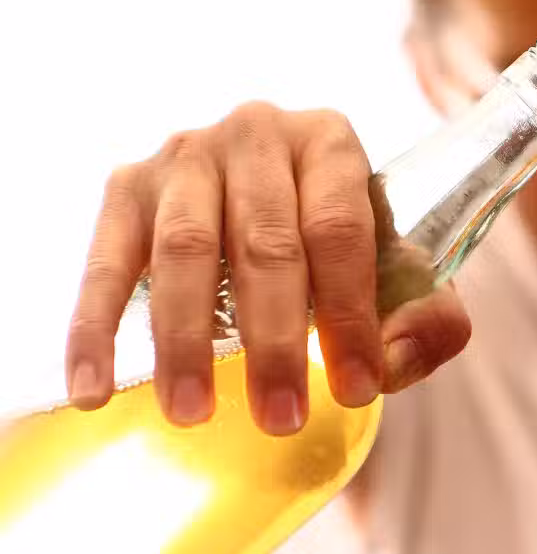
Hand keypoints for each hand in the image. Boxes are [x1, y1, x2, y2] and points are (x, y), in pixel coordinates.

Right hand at [66, 102, 470, 434]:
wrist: (276, 188)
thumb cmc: (341, 238)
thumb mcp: (400, 268)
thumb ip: (427, 318)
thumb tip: (392, 365)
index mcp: (330, 142)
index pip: (340, 230)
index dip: (350, 313)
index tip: (355, 389)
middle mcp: (256, 134)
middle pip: (264, 242)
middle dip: (274, 340)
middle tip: (280, 419)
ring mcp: (184, 156)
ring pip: (184, 250)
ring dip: (185, 339)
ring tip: (192, 416)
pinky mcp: (126, 188)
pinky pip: (104, 264)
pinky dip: (93, 329)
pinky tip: (92, 392)